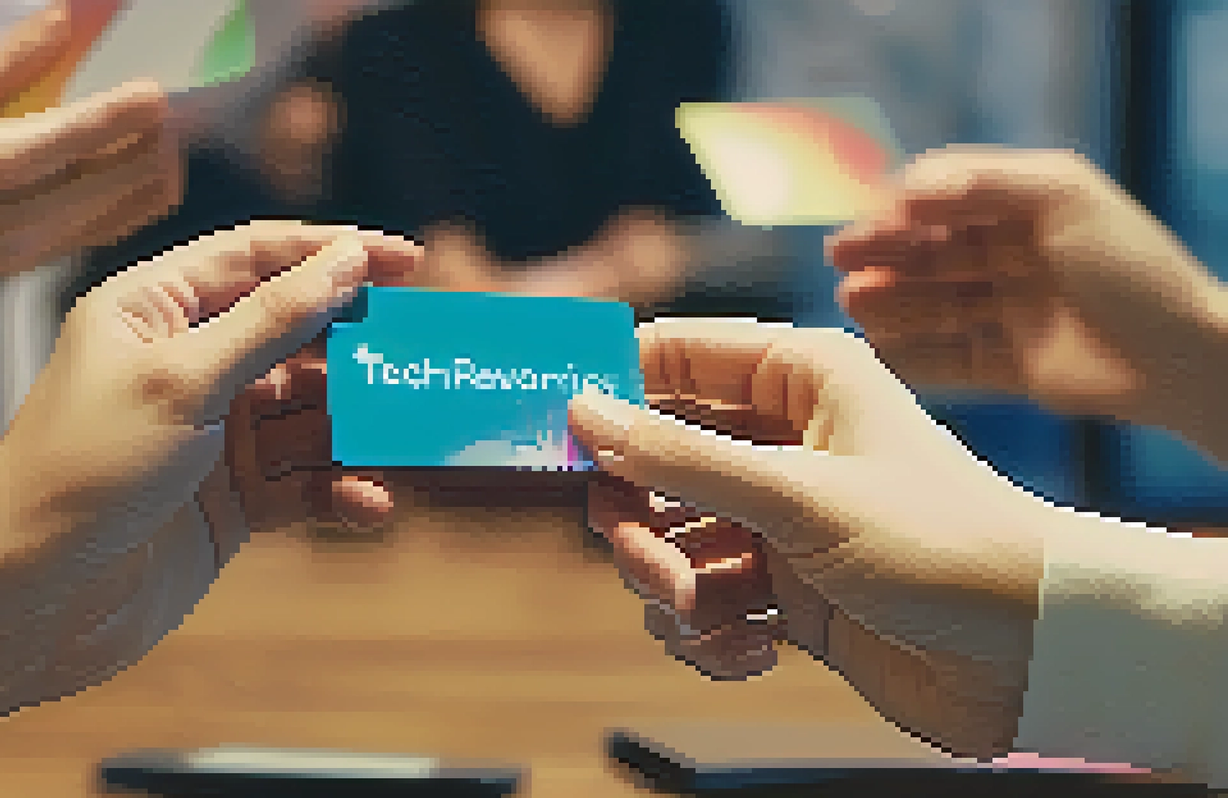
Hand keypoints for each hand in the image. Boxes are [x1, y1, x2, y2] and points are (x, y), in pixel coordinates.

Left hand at [0, 220, 420, 697]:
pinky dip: (338, 489)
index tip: (409, 261)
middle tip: (418, 358)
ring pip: (308, 413)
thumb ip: (271, 321)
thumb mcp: (182, 381)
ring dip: (355, 428)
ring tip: (401, 438)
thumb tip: (345, 260)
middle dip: (355, 348)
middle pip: (294, 335)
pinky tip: (370, 502)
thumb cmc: (81, 470)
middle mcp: (184, 364)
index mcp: (152, 310)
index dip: (333, 253)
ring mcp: (210, 435)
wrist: (30, 598)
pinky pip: (301, 482)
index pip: (256, 256)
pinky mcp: (228, 500)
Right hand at [568, 318, 1051, 758]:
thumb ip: (683, 458)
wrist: (1035, 656)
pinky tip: (750, 653)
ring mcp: (779, 517)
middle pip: (651, 462)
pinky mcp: (784, 588)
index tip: (556, 435)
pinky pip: (702, 601)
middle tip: (658, 569)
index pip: (672, 356)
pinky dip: (709, 634)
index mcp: (800, 379)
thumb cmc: (944, 544)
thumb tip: (583, 415)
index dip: (610, 390)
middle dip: (640, 524)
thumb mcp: (804, 496)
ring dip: (673, 587)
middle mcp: (783, 441)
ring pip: (668, 539)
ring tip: (712, 618)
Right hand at [828, 147, 1227, 437]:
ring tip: (855, 302)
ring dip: (889, 302)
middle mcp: (1014, 258)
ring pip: (930, 305)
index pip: (947, 199)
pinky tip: (878, 349)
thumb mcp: (1062, 197)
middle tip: (842, 260)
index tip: (871, 220)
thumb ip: (985, 183)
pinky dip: (910, 356)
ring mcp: (1009, 313)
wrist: (1182, 358)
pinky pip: (946, 361)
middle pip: (929, 252)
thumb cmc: (1131, 268)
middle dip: (883, 254)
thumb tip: (909, 189)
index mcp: (1027, 210)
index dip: (903, 207)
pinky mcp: (1009, 367)